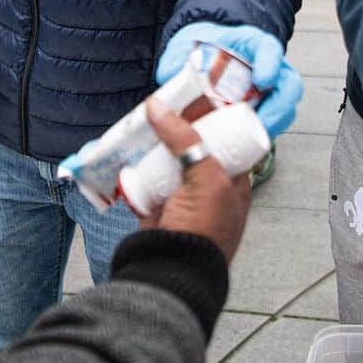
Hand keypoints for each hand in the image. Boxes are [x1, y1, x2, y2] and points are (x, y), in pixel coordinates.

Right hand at [141, 98, 251, 263]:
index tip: (192, 94)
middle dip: (176, 123)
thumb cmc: (203, 230)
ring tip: (142, 116)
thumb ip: (186, 139)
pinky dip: (137, 158)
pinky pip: (145, 171)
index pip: (226, 138)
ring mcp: (181, 192)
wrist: (172, 268)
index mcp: (233, 180)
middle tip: (161, 101)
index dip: (211, 116)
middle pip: (191, 143)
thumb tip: (159, 106)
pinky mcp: (155, 199)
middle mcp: (208, 184)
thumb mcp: (207, 178)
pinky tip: (129, 142)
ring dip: (154, 138)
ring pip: (166, 155)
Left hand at [157, 21, 303, 138]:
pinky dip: (264, 133)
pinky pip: (274, 122)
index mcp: (251, 44)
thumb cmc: (199, 47)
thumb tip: (166, 77)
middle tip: (262, 120)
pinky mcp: (264, 108)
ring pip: (286, 106)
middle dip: (279, 105)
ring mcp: (270, 89)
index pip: (269, 48)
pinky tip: (250, 143)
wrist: (201, 53)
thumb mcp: (184, 46)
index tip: (263, 79)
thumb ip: (174, 59)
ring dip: (274, 123)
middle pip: (288, 84)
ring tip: (256, 136)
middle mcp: (268, 66)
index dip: (271, 63)